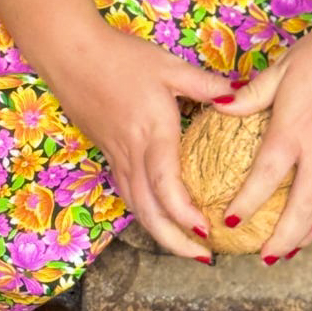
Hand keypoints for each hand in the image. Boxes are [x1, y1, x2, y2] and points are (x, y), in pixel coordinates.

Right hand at [46, 25, 235, 260]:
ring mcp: (116, 156)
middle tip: (203, 257)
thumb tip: (241, 98)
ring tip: (186, 247)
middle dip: (175, 241)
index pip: (167, 187)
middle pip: (149, 211)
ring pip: (135, 207)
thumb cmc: (121, 56)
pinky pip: (126, 193)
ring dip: (160, 233)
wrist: (70, 53)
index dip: (185, 215)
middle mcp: (132, 153)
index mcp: (152, 133)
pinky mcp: (107, 153)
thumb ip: (206, 85)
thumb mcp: (169, 66)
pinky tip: (158, 218)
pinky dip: (144, 213)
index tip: (208, 231)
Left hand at [218, 15, 311, 258]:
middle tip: (265, 257)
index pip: (264, 178)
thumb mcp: (286, 65)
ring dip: (310, 232)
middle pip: (302, 207)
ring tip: (292, 250)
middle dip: (283, 238)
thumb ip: (253, 93)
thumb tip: (219, 105)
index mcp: (294, 129)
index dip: (246, 205)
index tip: (229, 223)